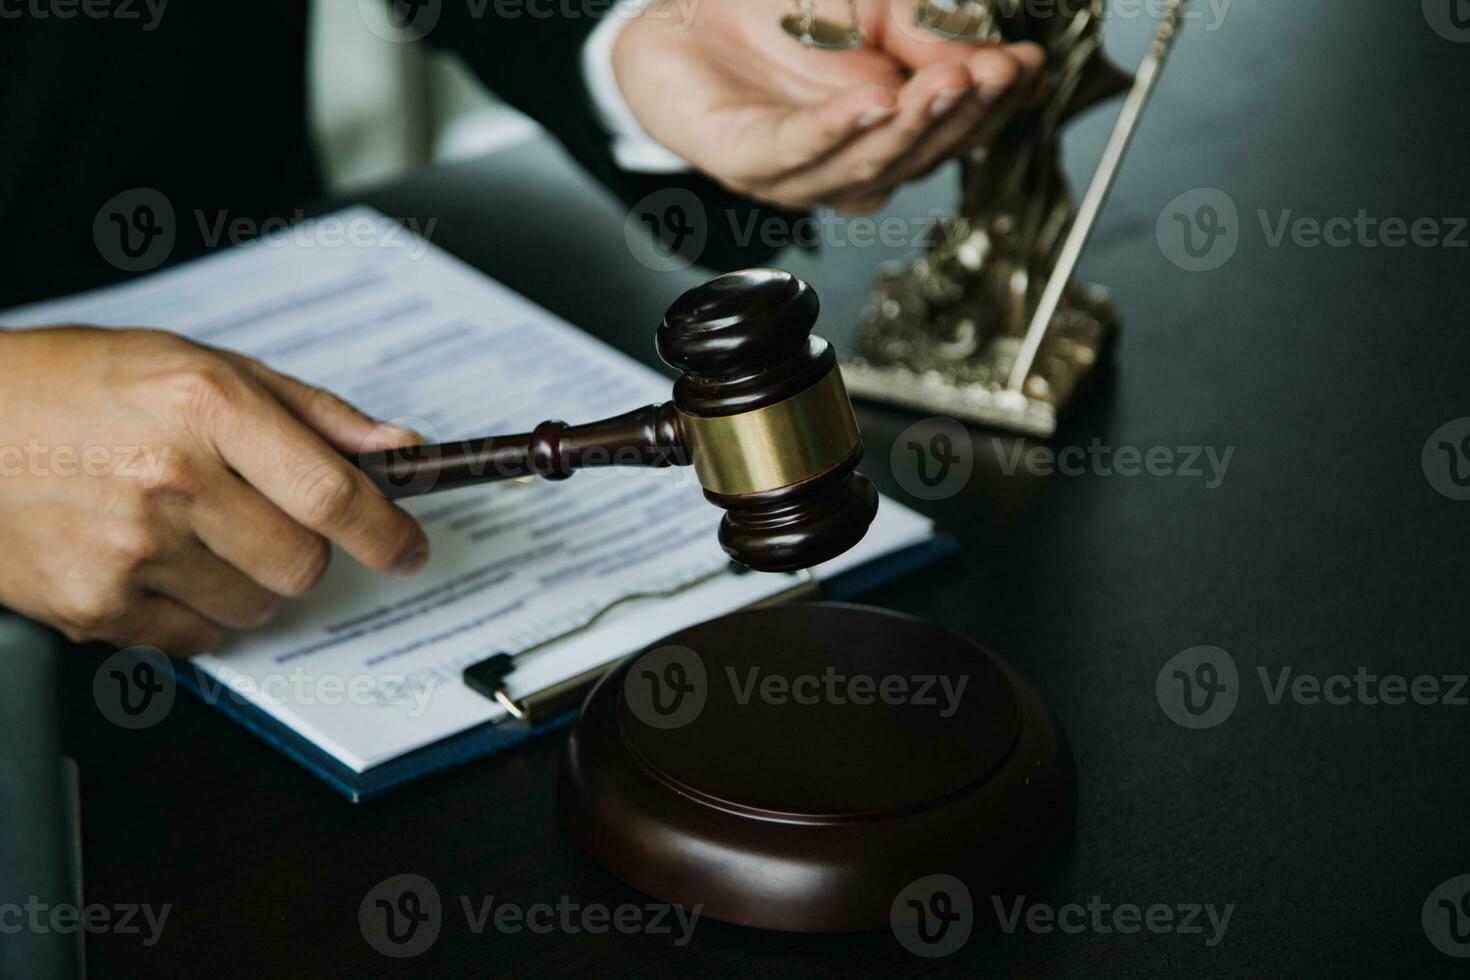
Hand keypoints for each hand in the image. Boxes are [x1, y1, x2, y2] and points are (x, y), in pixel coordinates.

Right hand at [0, 327, 428, 654]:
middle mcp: (169, 477)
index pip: (332, 492)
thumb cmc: (78, 386)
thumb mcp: (201, 365)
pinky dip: (193, 612)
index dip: (388, 531)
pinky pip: (195, 639)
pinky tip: (151, 561)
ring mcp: (128, 549)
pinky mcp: (93, 605)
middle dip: (304, 550)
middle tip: (260, 518)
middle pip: (303, 563)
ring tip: (191, 531)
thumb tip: (400, 450)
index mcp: (205, 404)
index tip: (410, 548)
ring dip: (249, 582)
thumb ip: (312, 413)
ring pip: (257, 606)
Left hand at [613, 0, 1043, 211]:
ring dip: (911, 124)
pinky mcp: (741, 159)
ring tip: (948, 78)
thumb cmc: (777, 11)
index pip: (953, 130)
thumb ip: (921, 25)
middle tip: (996, 70)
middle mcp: (846, 162)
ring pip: (865, 163)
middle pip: (917, 153)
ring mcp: (795, 172)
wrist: (684, 8)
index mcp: (887, 131)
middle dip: (962, 111)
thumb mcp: (872, 2)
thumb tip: (985, 56)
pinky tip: (872, 101)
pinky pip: (795, 151)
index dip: (994, 103)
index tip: (1027, 64)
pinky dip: (836, 128)